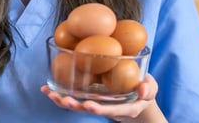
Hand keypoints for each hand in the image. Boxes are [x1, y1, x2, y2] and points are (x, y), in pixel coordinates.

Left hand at [40, 74, 162, 122]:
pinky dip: (59, 94)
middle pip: (89, 110)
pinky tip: (46, 88)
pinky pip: (73, 98)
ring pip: (78, 106)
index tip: (89, 106)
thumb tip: (143, 89)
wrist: (137, 98)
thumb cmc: (144, 92)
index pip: (111, 110)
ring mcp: (97, 104)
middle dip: (75, 106)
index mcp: (124, 107)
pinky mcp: (89, 98)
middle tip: (64, 101)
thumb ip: (149, 89)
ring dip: (63, 101)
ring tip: (50, 94)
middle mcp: (107, 108)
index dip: (99, 109)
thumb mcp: (151, 89)